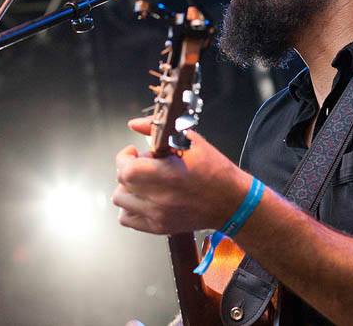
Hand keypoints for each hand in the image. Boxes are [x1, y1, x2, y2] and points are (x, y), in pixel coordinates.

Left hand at [112, 117, 251, 234]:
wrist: (232, 202)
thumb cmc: (215, 171)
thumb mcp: (191, 141)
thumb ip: (158, 131)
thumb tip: (135, 124)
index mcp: (168, 174)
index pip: (126, 169)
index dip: (125, 157)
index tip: (133, 151)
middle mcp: (160, 198)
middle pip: (122, 182)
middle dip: (128, 168)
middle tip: (143, 164)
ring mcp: (158, 216)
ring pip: (120, 200)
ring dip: (127, 187)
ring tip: (143, 181)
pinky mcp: (159, 227)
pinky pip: (127, 218)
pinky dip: (129, 206)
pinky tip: (143, 198)